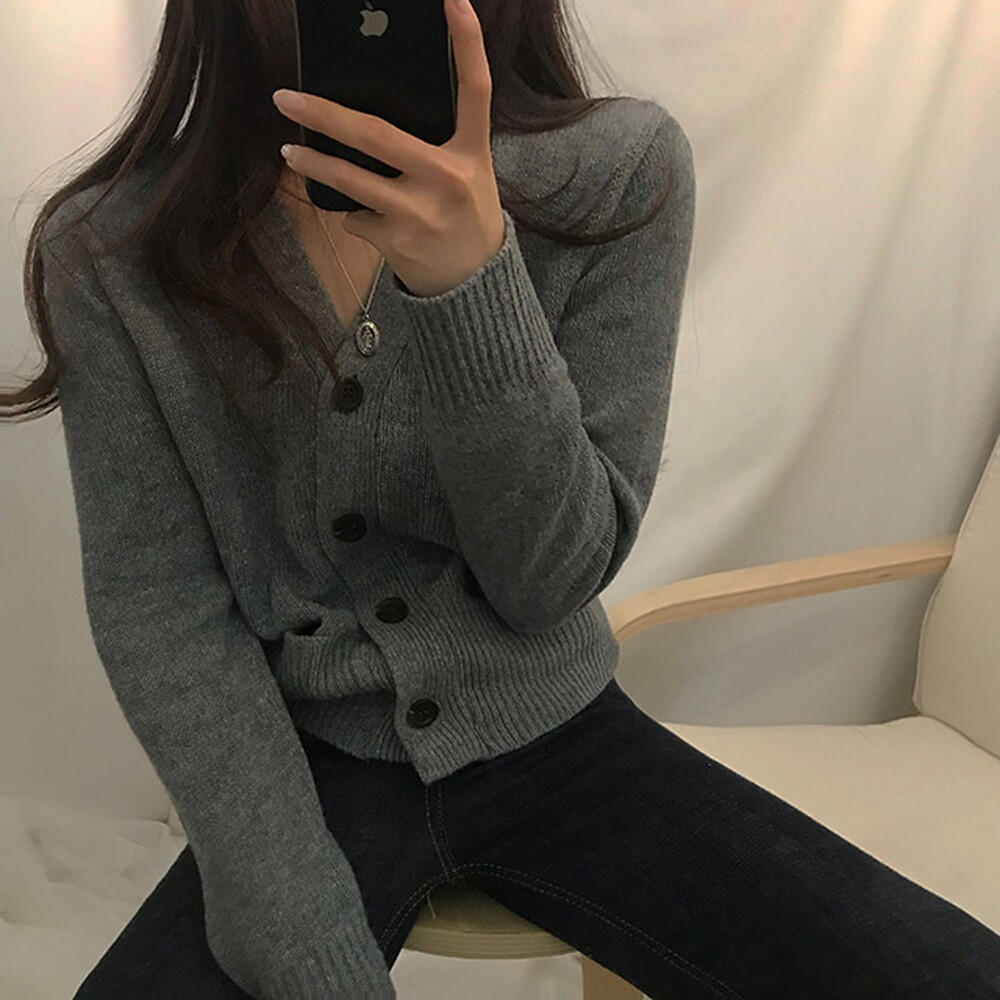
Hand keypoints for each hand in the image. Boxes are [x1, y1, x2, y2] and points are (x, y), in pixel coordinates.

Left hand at [272, 0, 505, 298]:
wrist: (475, 283)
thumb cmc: (465, 217)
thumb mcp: (468, 174)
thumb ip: (436, 144)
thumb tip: (369, 116)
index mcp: (473, 152)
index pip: (476, 88)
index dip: (467, 41)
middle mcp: (449, 178)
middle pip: (375, 133)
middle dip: (322, 113)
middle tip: (286, 97)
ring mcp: (420, 212)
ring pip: (350, 179)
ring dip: (312, 163)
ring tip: (289, 150)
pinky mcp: (398, 240)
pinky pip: (355, 216)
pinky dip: (352, 214)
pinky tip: (367, 219)